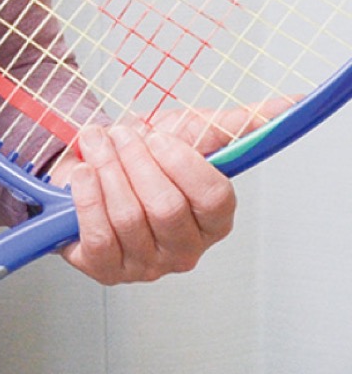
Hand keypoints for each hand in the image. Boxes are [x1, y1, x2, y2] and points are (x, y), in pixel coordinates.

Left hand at [47, 98, 290, 285]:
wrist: (90, 164)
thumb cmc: (143, 155)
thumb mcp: (188, 133)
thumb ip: (237, 124)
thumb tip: (289, 104)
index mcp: (213, 220)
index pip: (213, 197)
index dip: (180, 161)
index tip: (158, 135)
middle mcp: (184, 250)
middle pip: (165, 207)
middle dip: (135, 160)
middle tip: (121, 135)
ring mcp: (146, 265)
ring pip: (129, 217)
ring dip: (106, 168)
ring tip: (98, 145)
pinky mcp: (106, 269)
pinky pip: (99, 236)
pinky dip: (87, 196)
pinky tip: (84, 173)